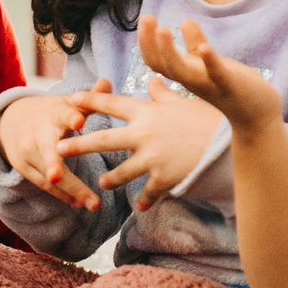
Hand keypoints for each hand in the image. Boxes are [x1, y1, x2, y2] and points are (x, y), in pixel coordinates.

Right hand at [0, 84, 107, 211]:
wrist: (10, 120)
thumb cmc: (49, 113)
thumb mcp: (66, 103)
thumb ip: (89, 99)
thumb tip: (107, 82)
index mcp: (54, 114)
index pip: (63, 114)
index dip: (71, 117)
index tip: (79, 121)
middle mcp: (38, 134)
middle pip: (48, 152)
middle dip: (56, 166)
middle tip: (60, 178)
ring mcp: (29, 153)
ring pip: (49, 174)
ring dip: (70, 190)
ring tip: (91, 204)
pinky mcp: (24, 168)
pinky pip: (44, 185)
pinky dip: (62, 194)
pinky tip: (79, 203)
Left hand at [67, 73, 227, 211]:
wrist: (229, 142)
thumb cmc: (209, 117)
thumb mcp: (185, 100)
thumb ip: (163, 93)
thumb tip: (153, 79)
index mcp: (148, 112)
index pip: (112, 103)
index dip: (90, 100)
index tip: (71, 99)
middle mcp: (144, 135)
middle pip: (104, 140)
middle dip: (79, 144)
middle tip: (58, 149)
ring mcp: (152, 158)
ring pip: (120, 172)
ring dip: (110, 179)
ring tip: (102, 184)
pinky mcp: (163, 178)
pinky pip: (147, 193)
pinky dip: (143, 200)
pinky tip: (138, 207)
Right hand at [135, 15, 283, 133]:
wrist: (258, 118)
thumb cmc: (231, 89)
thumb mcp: (209, 63)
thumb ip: (196, 44)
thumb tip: (184, 22)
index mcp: (186, 75)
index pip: (156, 60)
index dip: (147, 41)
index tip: (145, 18)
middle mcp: (192, 81)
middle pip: (161, 66)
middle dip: (149, 43)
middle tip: (146, 17)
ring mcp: (210, 85)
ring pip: (182, 72)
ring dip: (170, 53)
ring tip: (164, 29)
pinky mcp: (232, 86)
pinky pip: (217, 75)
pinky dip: (210, 61)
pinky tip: (205, 47)